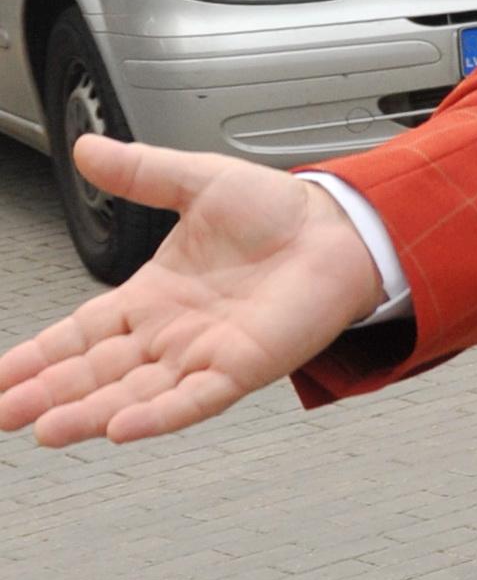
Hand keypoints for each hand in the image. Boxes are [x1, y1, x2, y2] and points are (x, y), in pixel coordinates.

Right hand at [0, 140, 386, 446]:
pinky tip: (121, 428)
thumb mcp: (197, 181)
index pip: (81, 332)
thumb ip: (141, 171)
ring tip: (44, 430)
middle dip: (46, 393)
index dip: (38, 355)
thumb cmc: (278, 213)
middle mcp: (172, 332)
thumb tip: (89, 148)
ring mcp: (205, 353)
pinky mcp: (242, 365)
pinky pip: (194, 398)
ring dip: (88, 412)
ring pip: (134, 392)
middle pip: (96, 371)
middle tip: (2, 414)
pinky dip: (158, 415)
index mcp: (153, 296)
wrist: (340, 226)